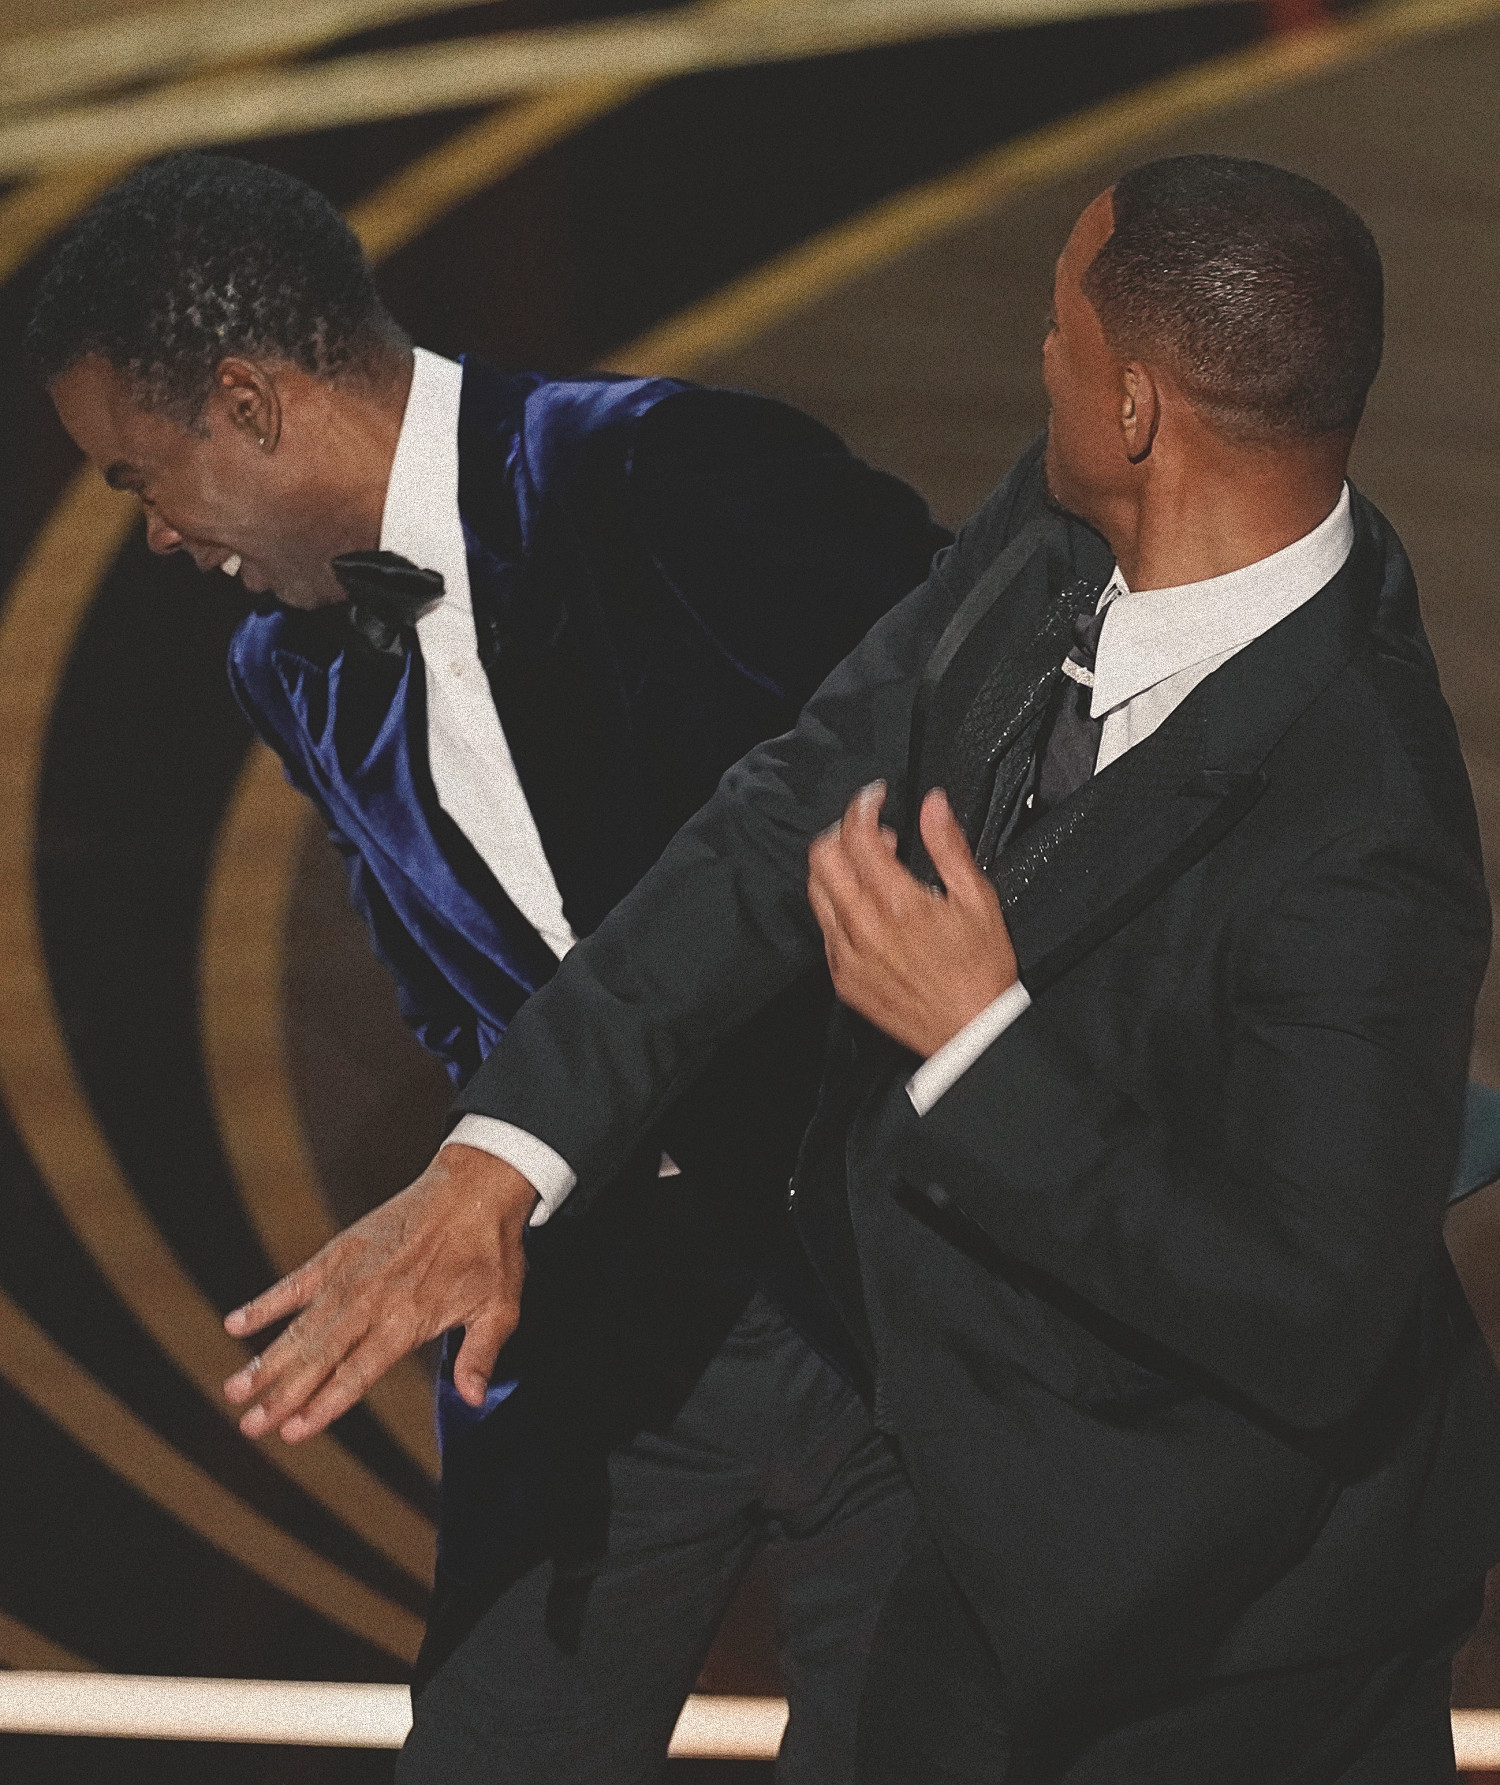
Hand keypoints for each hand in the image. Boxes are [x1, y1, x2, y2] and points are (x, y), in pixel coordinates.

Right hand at [223, 1144, 537, 1440]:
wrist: (476, 1185)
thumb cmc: (490, 1249)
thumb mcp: (500, 1307)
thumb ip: (480, 1355)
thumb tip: (472, 1399)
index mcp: (407, 1320)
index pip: (357, 1373)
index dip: (324, 1405)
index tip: (293, 1433)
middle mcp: (371, 1301)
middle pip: (319, 1357)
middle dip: (282, 1395)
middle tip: (249, 1427)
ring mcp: (351, 1275)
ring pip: (301, 1326)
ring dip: (267, 1360)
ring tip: (234, 1390)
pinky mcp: (341, 1251)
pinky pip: (296, 1282)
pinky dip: (267, 1303)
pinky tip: (236, 1324)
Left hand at [807, 783, 1017, 1056]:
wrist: (970, 1032)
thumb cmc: (980, 972)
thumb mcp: (978, 899)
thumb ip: (948, 845)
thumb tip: (933, 806)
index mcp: (897, 902)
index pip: (858, 835)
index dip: (863, 805)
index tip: (875, 799)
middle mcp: (864, 927)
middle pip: (823, 857)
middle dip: (842, 830)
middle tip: (868, 829)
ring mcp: (848, 954)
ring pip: (816, 891)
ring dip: (835, 866)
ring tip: (865, 865)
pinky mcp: (843, 976)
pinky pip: (823, 929)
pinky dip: (836, 905)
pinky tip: (863, 907)